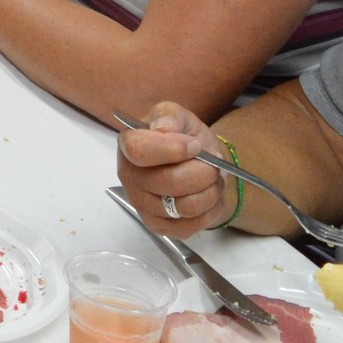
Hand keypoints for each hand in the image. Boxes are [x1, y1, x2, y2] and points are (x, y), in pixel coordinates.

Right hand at [112, 101, 229, 239]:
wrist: (200, 163)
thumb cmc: (186, 138)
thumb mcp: (180, 117)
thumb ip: (170, 116)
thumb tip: (163, 128)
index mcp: (128, 144)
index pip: (138, 151)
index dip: (172, 150)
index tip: (195, 146)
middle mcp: (128, 176)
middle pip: (170, 182)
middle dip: (203, 173)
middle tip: (213, 165)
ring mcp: (141, 204)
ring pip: (184, 207)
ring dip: (210, 193)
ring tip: (212, 181)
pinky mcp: (156, 225)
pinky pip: (189, 226)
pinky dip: (209, 212)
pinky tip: (208, 198)